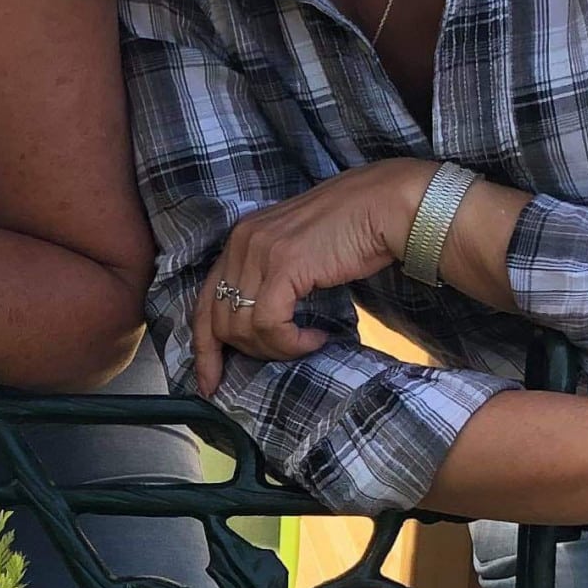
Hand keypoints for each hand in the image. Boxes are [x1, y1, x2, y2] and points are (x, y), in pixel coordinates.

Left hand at [192, 158, 437, 392]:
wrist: (384, 204)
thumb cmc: (350, 232)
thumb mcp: (295, 254)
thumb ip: (268, 279)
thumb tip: (257, 327)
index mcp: (239, 240)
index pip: (203, 302)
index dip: (204, 349)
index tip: (210, 383)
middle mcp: (241, 242)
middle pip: (219, 321)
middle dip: (249, 350)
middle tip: (285, 353)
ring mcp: (259, 252)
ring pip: (243, 328)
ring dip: (277, 347)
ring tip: (307, 341)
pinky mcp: (283, 265)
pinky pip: (271, 324)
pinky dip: (291, 342)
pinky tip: (315, 337)